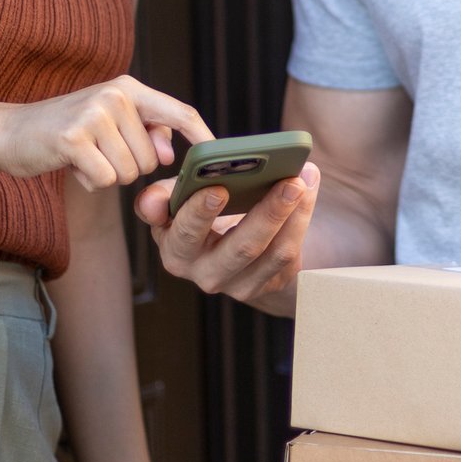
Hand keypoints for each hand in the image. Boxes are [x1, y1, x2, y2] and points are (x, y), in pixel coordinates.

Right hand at [0, 77, 214, 191]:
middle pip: (151, 158)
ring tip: (84, 156)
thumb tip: (168, 153)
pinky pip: (106, 179)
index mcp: (129, 88)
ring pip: (130, 173)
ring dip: (108, 175)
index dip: (202, 136)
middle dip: (128, 167)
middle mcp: (115, 94)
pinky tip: (73, 166)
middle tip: (98, 152)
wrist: (10, 132)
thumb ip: (146, 132)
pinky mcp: (74, 138)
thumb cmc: (69, 133)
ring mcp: (94, 113)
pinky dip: (91, 182)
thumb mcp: (110, 124)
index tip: (218, 155)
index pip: (180, 111)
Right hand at [135, 165, 321, 304]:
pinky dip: (303, 217)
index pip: (184, 235)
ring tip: (305, 178)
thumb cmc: (200, 213)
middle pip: (240, 248)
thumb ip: (162, 196)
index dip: (198, 214)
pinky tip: (310, 188)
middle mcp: (206, 274)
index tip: (217, 189)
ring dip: (295, 212)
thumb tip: (150, 202)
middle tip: (289, 180)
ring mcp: (241, 284)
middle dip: (267, 212)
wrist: (227, 244)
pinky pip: (290, 253)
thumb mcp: (177, 202)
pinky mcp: (270, 282)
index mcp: (176, 251)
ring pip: (274, 252)